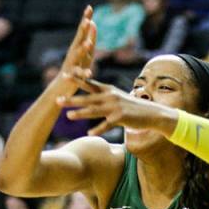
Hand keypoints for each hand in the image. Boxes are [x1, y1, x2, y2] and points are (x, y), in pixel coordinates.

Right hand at [55, 6, 96, 92]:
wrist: (62, 86)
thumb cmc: (76, 68)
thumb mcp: (85, 53)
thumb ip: (90, 38)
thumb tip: (93, 22)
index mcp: (78, 47)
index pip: (82, 31)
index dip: (86, 19)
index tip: (90, 7)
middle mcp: (73, 53)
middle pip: (78, 39)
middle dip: (83, 30)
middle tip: (87, 20)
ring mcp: (72, 64)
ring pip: (77, 55)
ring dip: (82, 49)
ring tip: (88, 43)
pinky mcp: (72, 76)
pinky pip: (79, 75)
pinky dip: (84, 73)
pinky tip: (90, 73)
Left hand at [58, 73, 173, 137]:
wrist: (151, 113)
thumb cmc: (133, 107)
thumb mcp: (118, 97)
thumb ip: (104, 96)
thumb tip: (93, 95)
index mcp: (108, 90)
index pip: (89, 84)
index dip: (76, 79)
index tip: (63, 75)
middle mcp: (110, 96)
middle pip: (87, 98)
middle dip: (72, 99)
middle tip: (57, 100)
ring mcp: (115, 107)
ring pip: (94, 110)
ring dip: (80, 113)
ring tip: (68, 116)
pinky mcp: (121, 118)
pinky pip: (107, 124)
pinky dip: (98, 129)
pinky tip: (90, 133)